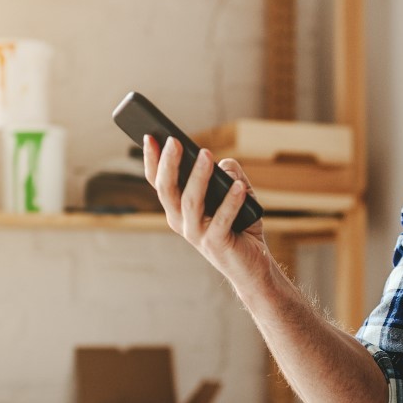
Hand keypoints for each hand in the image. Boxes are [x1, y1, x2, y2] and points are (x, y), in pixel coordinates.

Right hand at [143, 136, 270, 290]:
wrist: (252, 266)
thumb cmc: (240, 227)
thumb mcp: (236, 194)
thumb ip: (230, 175)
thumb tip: (224, 164)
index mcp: (177, 209)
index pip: (158, 182)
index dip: (151, 160)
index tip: (150, 136)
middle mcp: (180, 221)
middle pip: (167, 190)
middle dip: (168, 164)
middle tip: (173, 141)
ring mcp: (196, 234)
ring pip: (190, 202)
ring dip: (198, 177)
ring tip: (207, 154)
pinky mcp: (216, 244)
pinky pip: (221, 220)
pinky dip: (230, 202)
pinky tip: (239, 187)